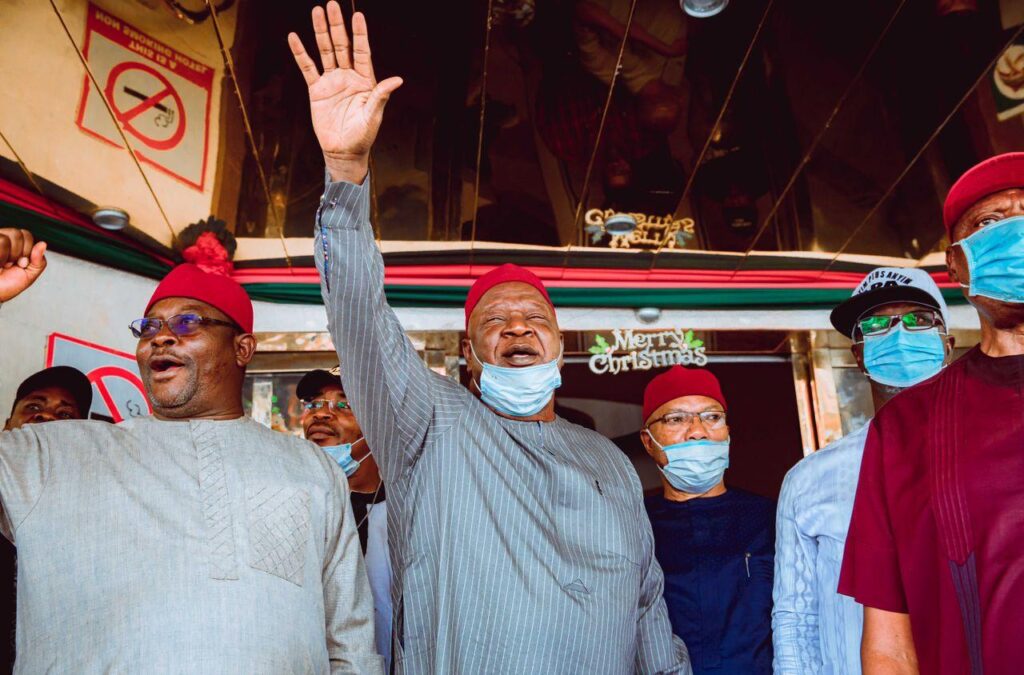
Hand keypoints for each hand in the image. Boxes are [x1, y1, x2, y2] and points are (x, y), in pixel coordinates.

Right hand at [0, 228, 45, 301]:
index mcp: (14, 244)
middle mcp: (1, 239)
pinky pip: (0, 242)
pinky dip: (1, 257)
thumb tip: (43, 244)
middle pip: (19, 234)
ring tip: (2, 265)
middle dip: (19, 253)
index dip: (28, 250)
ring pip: (6, 239)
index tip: (22, 264)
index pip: (26, 235)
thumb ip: (39, 261)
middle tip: (11, 265)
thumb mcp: (29, 275)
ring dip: (8, 257)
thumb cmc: (6, 286)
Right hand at [288, 3, 401, 183]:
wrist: (343, 150)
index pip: (362, 52)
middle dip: (337, 25)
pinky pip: (307, 68)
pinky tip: (294, 37)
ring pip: (325, 51)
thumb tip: (397, 80)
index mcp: (365, 80)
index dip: (360, 34)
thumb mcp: (373, 115)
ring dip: (320, 32)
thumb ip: (381, 95)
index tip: (357, 15)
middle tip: (331, 4)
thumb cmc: (363, 135)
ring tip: (316, 11)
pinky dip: (300, 53)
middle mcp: (348, 76)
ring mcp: (332, 81)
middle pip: (342, 45)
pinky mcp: (317, 90)